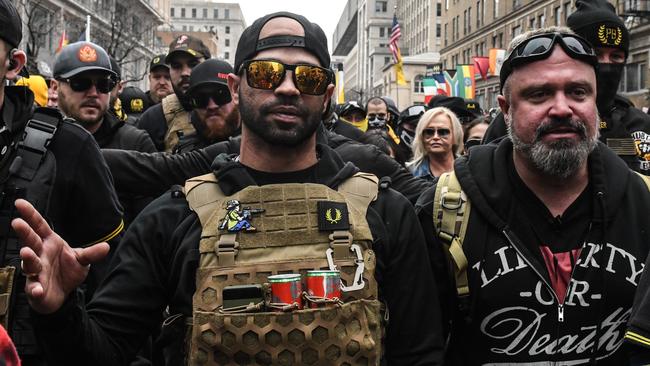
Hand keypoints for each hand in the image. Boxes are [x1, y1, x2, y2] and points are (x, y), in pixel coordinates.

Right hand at [11, 199, 109, 313]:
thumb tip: (106, 246)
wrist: (63, 294)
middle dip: (24, 232)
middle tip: (17, 222)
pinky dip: (35, 289)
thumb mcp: (82, 260)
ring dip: (28, 258)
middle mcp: (40, 255)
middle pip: (30, 241)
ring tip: (26, 253)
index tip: (19, 202)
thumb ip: (91, 253)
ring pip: (29, 263)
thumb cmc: (68, 272)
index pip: (39, 226)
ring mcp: (36, 272)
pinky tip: (37, 289)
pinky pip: (33, 288)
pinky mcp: (36, 289)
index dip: (30, 214)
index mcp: (50, 243)